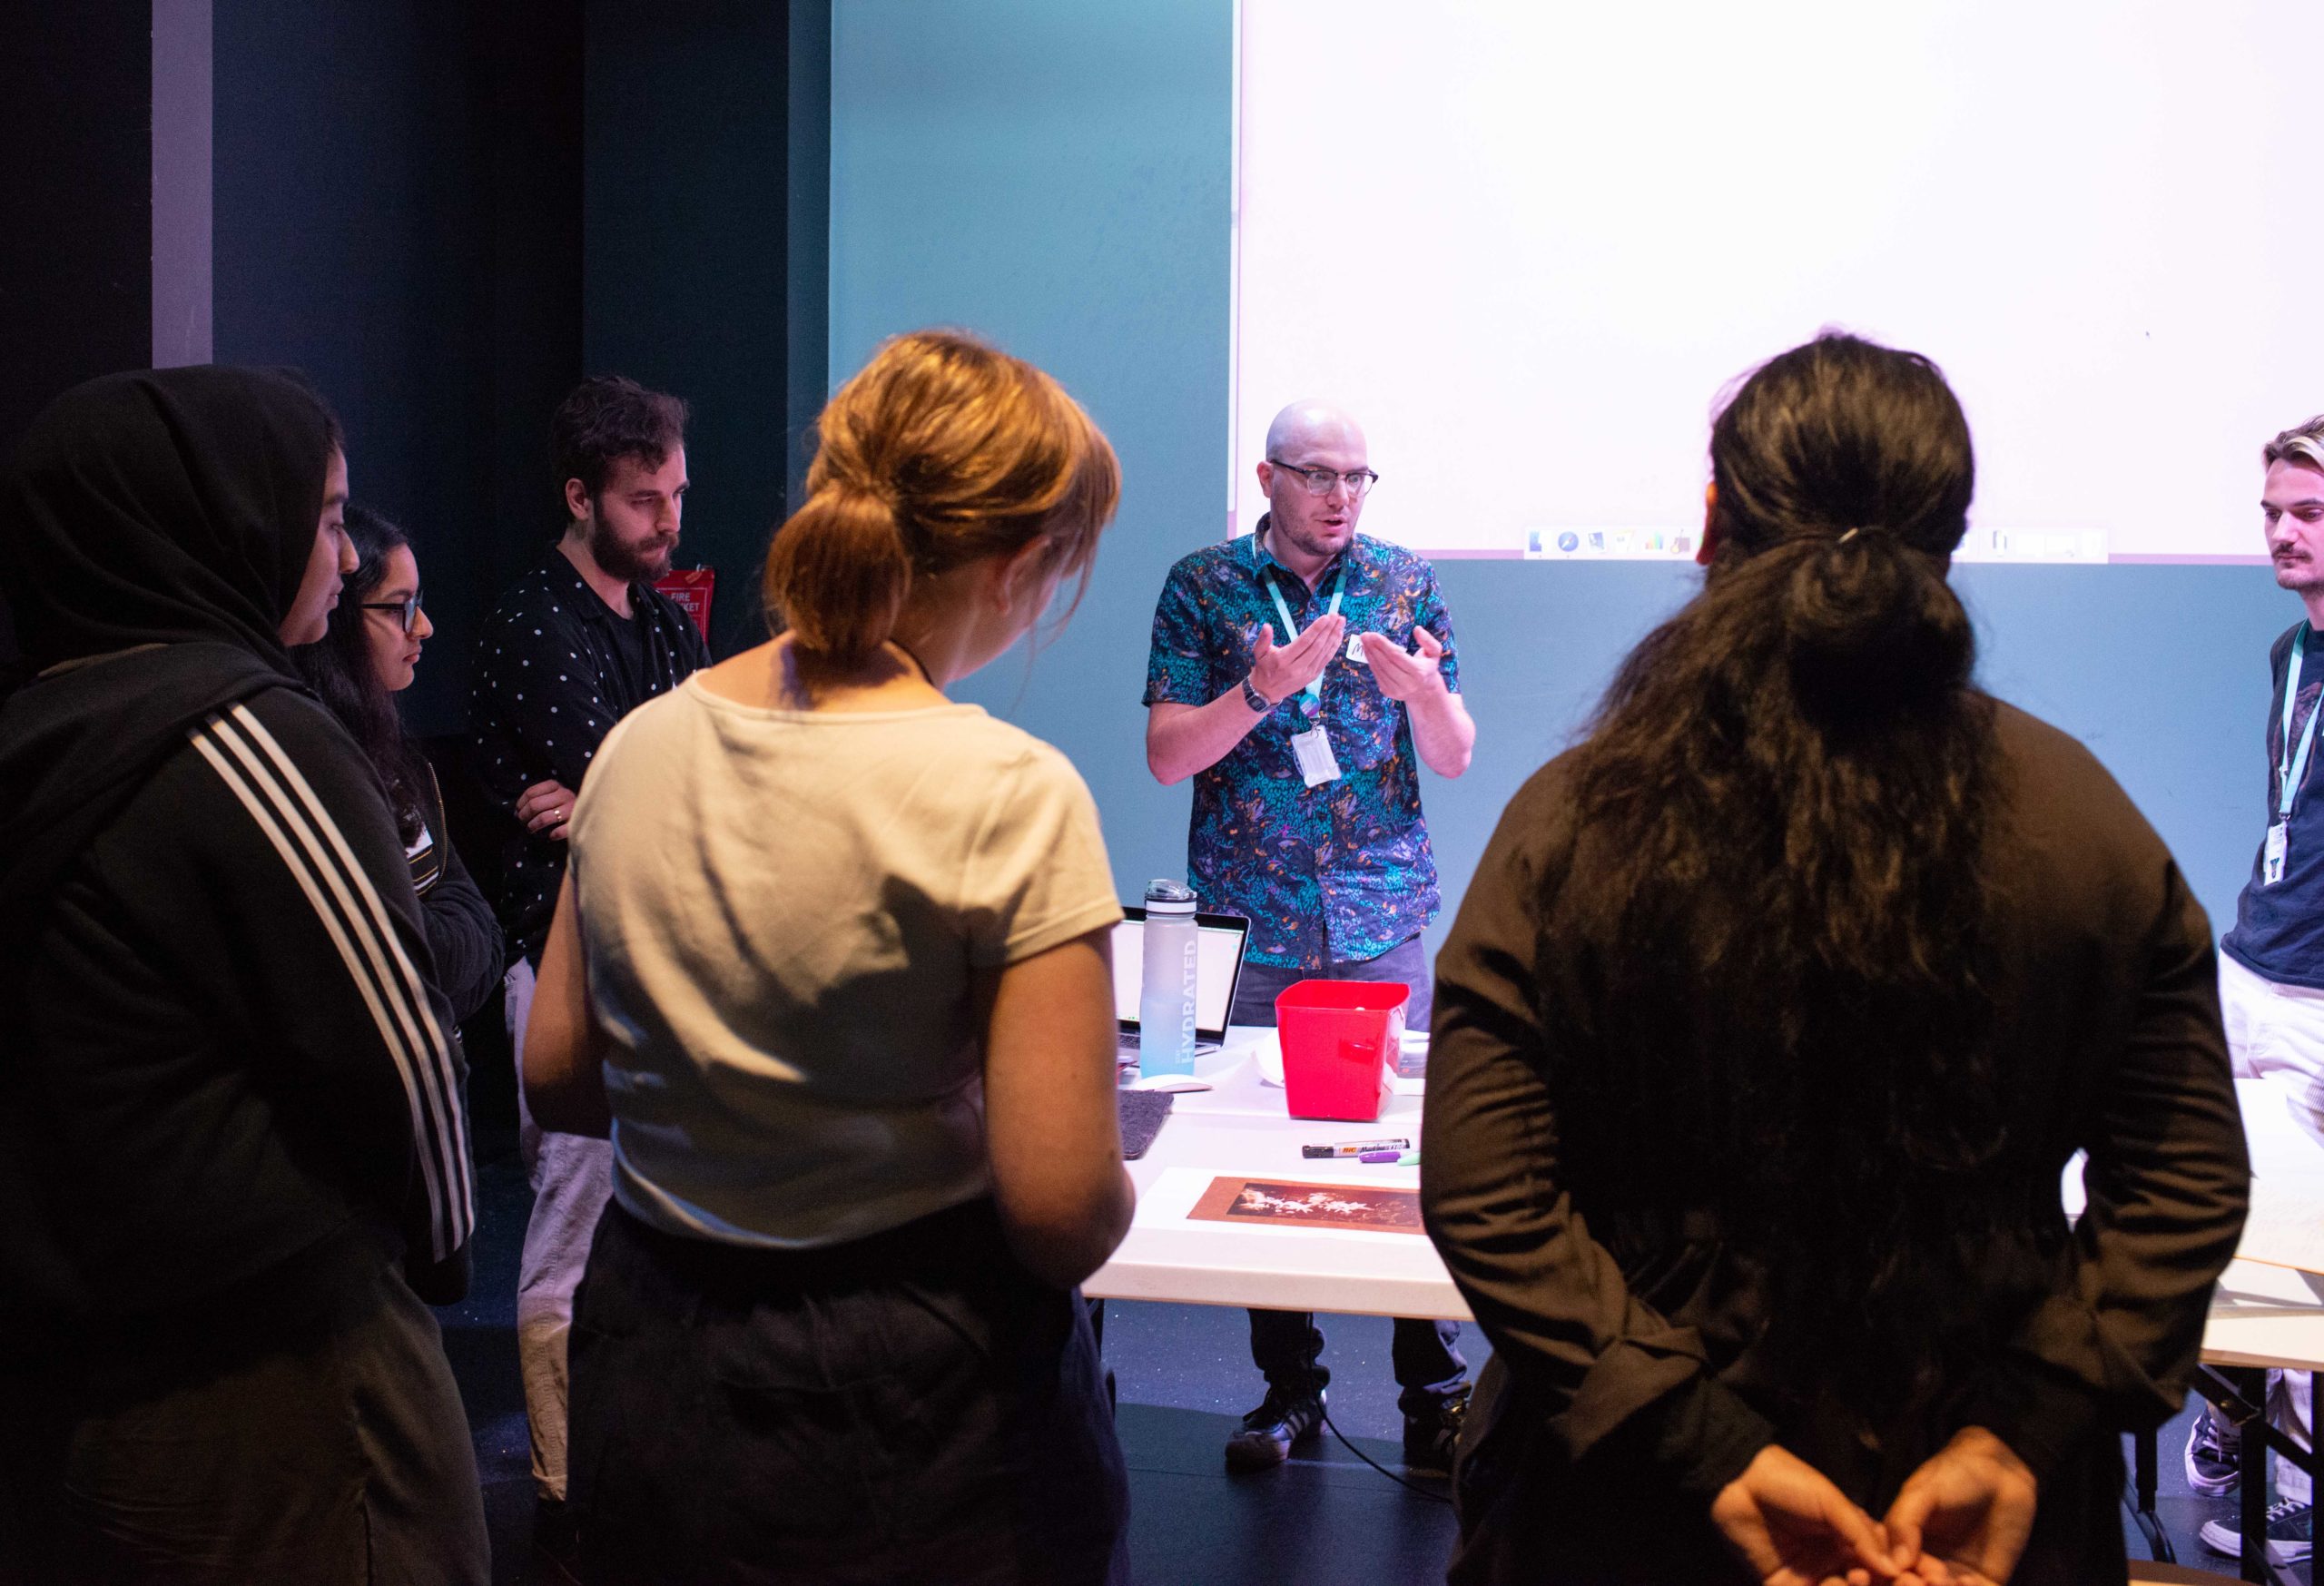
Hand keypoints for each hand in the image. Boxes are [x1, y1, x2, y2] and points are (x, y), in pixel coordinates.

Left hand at [517, 777, 575, 841]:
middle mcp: (565, 794)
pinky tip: (549, 836)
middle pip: (535, 805)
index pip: (531, 793)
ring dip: (533, 826)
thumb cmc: (563, 807)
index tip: (517, 812)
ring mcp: (572, 808)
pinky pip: (559, 831)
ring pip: (544, 818)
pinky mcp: (577, 823)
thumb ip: (536, 799)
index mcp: (556, 786)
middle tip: (523, 823)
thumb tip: (517, 811)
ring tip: (531, 830)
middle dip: (524, 816)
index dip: (520, 804)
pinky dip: (551, 836)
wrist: (591, 813)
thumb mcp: (551, 797)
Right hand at [1248, 613, 1345, 703]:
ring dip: (1334, 637)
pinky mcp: (1313, 677)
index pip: (1304, 642)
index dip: (1316, 629)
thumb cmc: (1264, 667)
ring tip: (1341, 623)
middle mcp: (1297, 668)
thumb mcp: (1259, 652)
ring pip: (1324, 653)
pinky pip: (1326, 660)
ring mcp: (1307, 673)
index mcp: (1284, 659)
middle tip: (1337, 616)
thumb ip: (1263, 639)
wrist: (1267, 691)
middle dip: (1329, 630)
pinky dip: (1333, 647)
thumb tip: (1266, 626)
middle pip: (1317, 646)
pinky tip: (1338, 636)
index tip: (1326, 617)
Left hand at [1360, 625, 1448, 702]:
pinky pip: (1377, 675)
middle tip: (1365, 635)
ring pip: (1379, 669)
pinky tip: (1367, 652)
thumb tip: (1417, 629)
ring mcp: (1396, 690)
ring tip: (1364, 641)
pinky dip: (1371, 662)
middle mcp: (1407, 683)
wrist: (1425, 692)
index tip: (1373, 634)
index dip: (1383, 645)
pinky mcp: (1388, 692)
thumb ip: (1428, 640)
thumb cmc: (1428, 667)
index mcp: (1419, 672)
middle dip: (1373, 648)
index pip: (1396, 656)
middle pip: (1385, 663)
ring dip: (1369, 654)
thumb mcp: (1435, 652)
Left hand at [1711, 1444, 1908, 1585]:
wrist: (1738, 1482)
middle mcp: (1834, 1560)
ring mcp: (1810, 1575)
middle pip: (1863, 1584)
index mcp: (1849, 1538)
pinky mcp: (1785, 1585)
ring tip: (1850, 1579)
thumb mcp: (1831, 1502)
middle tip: (1868, 1579)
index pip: (1879, 1564)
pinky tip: (1831, 1584)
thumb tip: (1892, 1568)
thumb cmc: (1789, 1483)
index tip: (1902, 1577)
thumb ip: (1861, 1535)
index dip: (1892, 1573)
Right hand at [1881, 1427, 2035, 1585]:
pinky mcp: (1985, 1582)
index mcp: (1902, 1544)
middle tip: (1924, 1581)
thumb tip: (1895, 1562)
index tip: (1898, 1575)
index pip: (1889, 1568)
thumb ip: (1904, 1523)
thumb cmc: (1954, 1475)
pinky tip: (1968, 1581)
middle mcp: (1925, 1564)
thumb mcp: (1921, 1492)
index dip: (1889, 1576)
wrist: (2000, 1472)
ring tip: (1946, 1582)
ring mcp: (1954, 1574)